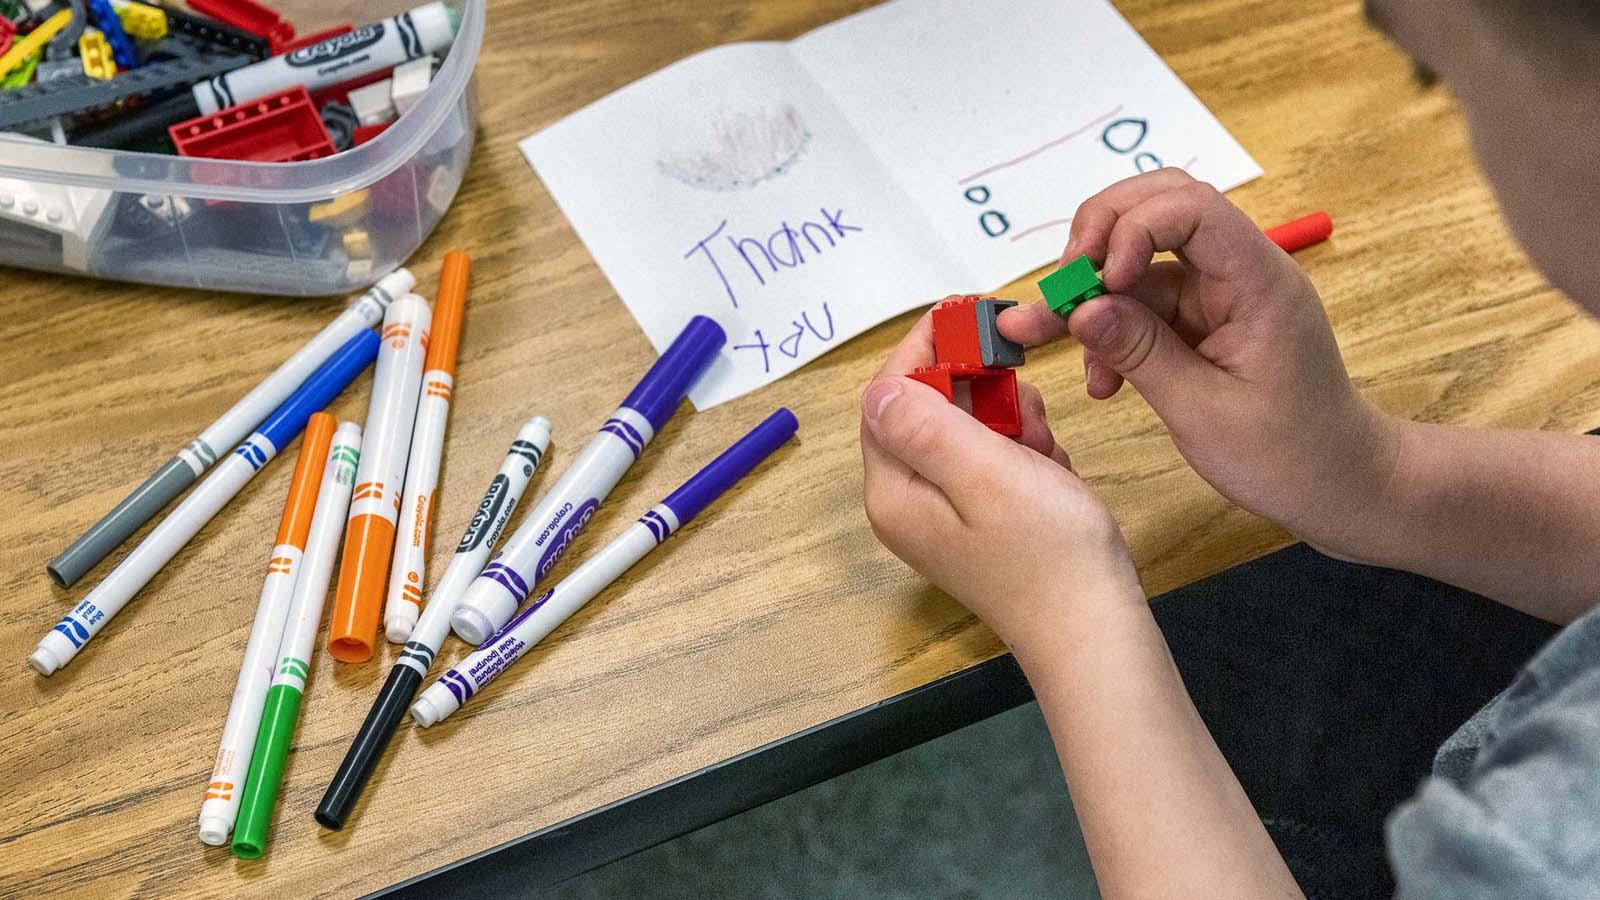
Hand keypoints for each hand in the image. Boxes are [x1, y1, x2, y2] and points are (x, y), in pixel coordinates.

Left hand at [860, 304, 1145, 652]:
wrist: (1096, 630)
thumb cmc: (1046, 550)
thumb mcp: (984, 472)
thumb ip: (926, 425)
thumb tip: (878, 388)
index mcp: (894, 492)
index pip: (884, 398)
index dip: (922, 350)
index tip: (967, 314)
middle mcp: (907, 504)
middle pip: (923, 411)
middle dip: (976, 391)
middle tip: (1024, 393)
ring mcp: (943, 516)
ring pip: (964, 431)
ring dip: (1007, 420)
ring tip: (1041, 443)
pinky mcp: (980, 522)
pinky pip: (990, 461)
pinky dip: (1022, 452)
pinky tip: (1049, 469)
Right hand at [999, 170, 1401, 556]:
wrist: (1336, 484)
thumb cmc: (1289, 454)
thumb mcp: (1204, 411)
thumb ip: (1140, 353)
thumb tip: (1082, 310)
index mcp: (1259, 280)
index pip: (1192, 207)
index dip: (1134, 227)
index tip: (1100, 281)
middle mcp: (1238, 272)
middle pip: (1159, 208)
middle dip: (1098, 239)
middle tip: (1057, 285)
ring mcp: (1218, 295)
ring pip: (1139, 264)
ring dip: (1091, 297)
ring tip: (1042, 336)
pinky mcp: (1201, 320)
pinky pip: (1141, 307)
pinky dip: (1109, 333)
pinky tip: (1098, 380)